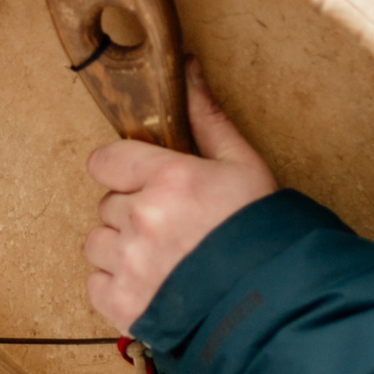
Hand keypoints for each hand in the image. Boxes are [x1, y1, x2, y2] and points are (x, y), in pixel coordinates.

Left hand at [83, 62, 274, 332]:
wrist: (277, 303)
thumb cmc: (265, 232)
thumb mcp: (243, 165)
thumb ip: (207, 118)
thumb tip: (188, 68)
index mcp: (168, 179)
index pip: (105, 161)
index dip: (123, 170)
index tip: (142, 181)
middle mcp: (142, 219)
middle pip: (107, 203)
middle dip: (132, 210)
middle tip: (172, 225)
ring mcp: (130, 265)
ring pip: (97, 243)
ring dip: (121, 247)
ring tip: (161, 256)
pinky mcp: (124, 305)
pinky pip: (95, 284)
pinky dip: (116, 285)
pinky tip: (151, 283)